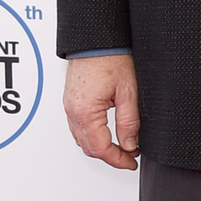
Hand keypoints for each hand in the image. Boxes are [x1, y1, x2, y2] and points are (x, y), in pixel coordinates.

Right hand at [63, 54, 139, 170]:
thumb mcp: (128, 92)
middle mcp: (73, 111)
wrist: (96, 38)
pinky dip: (91, 135)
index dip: (118, 160)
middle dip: (110, 156)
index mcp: (86, 112)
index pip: (100, 148)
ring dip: (99, 147)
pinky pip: (77, 127)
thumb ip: (129, 122)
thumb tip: (130, 144)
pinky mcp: (70, 101)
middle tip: (129, 156)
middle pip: (89, 148)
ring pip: (81, 139)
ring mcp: (69, 106)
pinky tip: (105, 133)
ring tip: (120, 146)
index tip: (131, 162)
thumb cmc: (110, 57)